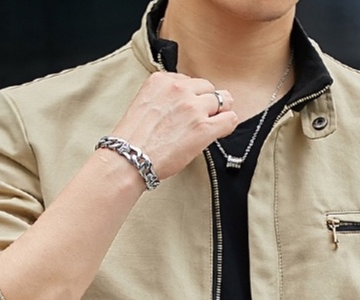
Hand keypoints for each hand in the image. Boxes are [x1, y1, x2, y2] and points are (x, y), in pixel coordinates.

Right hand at [108, 72, 237, 179]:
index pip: (190, 81)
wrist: (129, 159)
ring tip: (207, 129)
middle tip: (198, 122)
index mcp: (162, 79)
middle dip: (206, 104)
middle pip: (208, 88)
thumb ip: (166, 98)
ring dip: (218, 114)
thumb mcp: (146, 104)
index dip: (192, 98)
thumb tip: (184, 105)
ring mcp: (193, 107)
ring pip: (223, 101)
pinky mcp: (203, 127)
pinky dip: (227, 125)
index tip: (186, 112)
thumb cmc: (133, 140)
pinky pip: (230, 119)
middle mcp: (179, 88)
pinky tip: (218, 133)